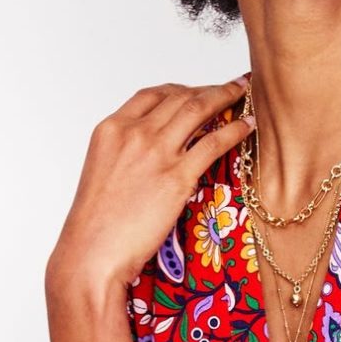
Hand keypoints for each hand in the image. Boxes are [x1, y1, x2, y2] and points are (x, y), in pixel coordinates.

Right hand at [48, 78, 251, 298]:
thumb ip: (124, 156)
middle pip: (179, 97)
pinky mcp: (177, 177)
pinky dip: (234, 130)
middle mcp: (134, 133)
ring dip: (226, 97)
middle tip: (229, 88)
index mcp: (111, 129)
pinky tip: (247, 125)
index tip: (194, 91)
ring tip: (244, 93)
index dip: (178, 90)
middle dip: (208, 89)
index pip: (151, 96)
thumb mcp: (101, 174)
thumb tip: (146, 158)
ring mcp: (157, 153)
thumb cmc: (94, 227)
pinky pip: (214, 143)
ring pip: (198, 109)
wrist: (92, 253)